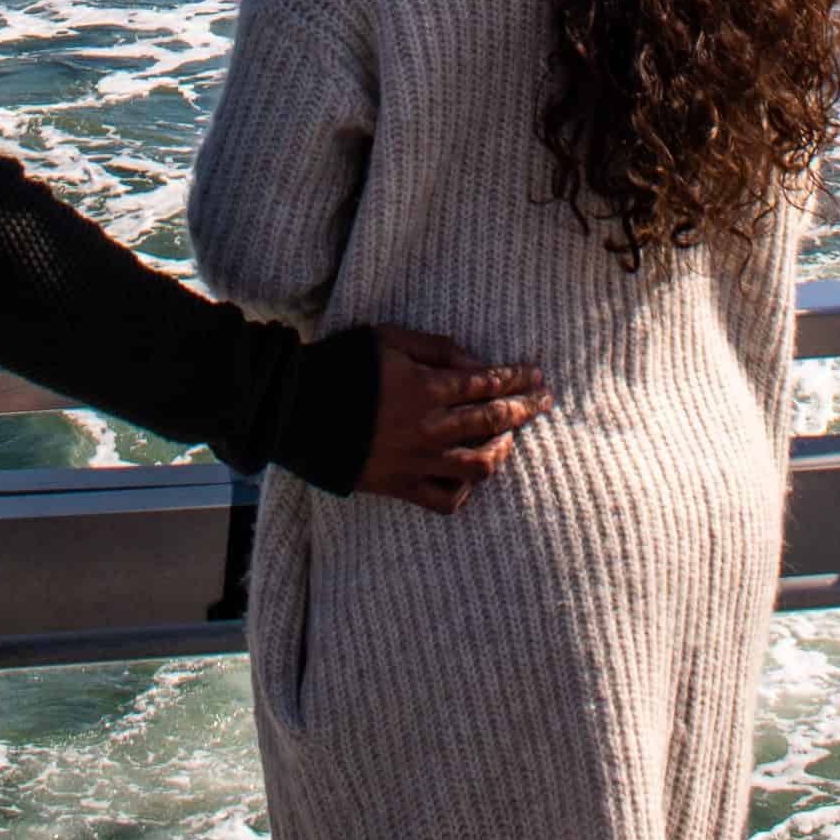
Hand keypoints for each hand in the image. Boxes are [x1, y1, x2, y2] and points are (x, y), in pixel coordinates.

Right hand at [355, 327, 552, 515]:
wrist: (295, 411)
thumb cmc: (341, 366)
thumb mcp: (386, 339)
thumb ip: (435, 347)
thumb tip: (474, 361)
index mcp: (425, 387)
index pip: (485, 383)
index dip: (515, 378)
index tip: (536, 375)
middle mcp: (428, 427)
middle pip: (491, 419)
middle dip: (524, 408)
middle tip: (544, 400)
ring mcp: (417, 461)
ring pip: (479, 465)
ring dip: (502, 449)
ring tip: (510, 438)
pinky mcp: (401, 487)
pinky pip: (447, 500)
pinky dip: (465, 490)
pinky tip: (470, 475)